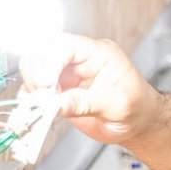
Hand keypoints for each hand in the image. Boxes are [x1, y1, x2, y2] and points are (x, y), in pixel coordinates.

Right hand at [20, 34, 164, 144]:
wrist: (139, 124)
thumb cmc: (138, 108)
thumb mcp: (118, 106)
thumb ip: (86, 104)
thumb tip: (58, 105)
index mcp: (99, 53)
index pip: (65, 45)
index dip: (49, 61)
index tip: (44, 83)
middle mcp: (80, 60)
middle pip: (43, 53)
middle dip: (37, 75)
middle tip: (43, 98)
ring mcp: (67, 75)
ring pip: (34, 70)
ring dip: (32, 88)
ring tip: (44, 106)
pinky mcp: (59, 91)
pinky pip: (35, 90)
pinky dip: (31, 101)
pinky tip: (39, 111)